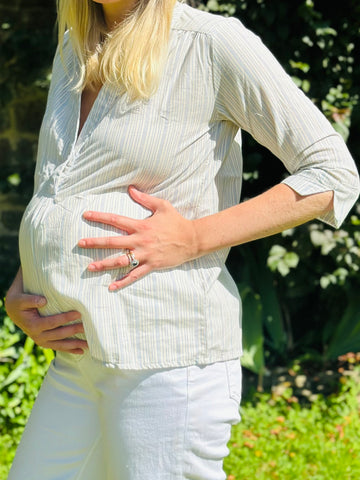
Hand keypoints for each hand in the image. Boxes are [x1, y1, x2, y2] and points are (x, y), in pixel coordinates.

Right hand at [5, 270, 87, 353]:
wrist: (14, 311)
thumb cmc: (20, 302)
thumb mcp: (21, 299)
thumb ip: (31, 300)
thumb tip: (43, 301)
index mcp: (33, 325)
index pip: (52, 322)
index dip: (65, 318)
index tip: (78, 313)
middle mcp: (38, 336)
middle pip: (59, 334)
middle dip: (74, 331)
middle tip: (88, 327)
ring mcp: (42, 341)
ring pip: (61, 345)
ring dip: (75, 344)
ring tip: (89, 344)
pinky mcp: (46, 342)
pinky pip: (59, 347)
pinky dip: (70, 350)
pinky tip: (82, 351)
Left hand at [78, 185, 198, 289]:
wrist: (192, 239)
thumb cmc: (177, 222)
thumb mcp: (162, 206)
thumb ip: (145, 199)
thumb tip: (130, 188)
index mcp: (141, 226)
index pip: (116, 220)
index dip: (100, 217)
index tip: (86, 215)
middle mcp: (140, 241)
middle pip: (113, 242)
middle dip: (95, 242)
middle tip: (80, 243)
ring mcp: (146, 255)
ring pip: (121, 261)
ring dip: (105, 264)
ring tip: (90, 267)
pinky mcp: (152, 265)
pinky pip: (135, 275)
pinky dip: (123, 281)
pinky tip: (111, 286)